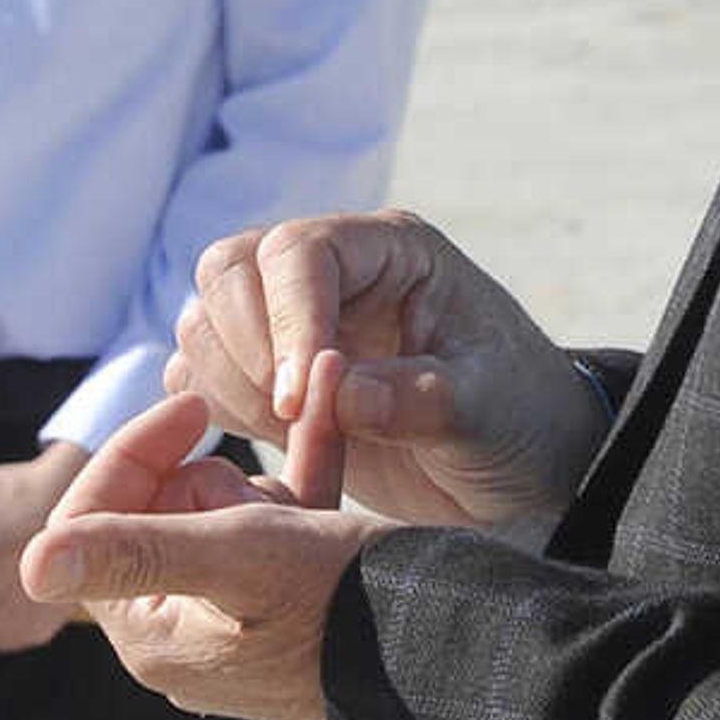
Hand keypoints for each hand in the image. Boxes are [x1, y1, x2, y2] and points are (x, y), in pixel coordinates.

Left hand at [22, 381, 391, 719]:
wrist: (457, 645)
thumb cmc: (343, 601)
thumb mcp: (234, 557)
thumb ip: (133, 550)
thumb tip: (27, 567)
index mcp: (152, 634)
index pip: (97, 523)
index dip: (135, 453)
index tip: (191, 407)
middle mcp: (189, 631)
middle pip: (164, 509)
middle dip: (215, 476)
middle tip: (260, 494)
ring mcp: (245, 615)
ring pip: (229, 506)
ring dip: (268, 470)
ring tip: (310, 487)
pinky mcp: (301, 598)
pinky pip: (287, 514)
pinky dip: (305, 459)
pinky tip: (327, 395)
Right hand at [175, 214, 606, 532]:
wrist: (520, 468)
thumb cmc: (520, 419)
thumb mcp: (489, 410)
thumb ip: (419, 399)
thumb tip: (338, 393)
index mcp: (390, 252)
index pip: (300, 252)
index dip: (288, 322)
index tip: (300, 402)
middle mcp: (331, 274)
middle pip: (230, 270)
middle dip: (247, 349)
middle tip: (293, 418)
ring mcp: (290, 322)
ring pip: (204, 322)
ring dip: (230, 385)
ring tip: (295, 438)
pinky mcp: (268, 377)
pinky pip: (199, 376)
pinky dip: (214, 411)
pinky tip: (271, 449)